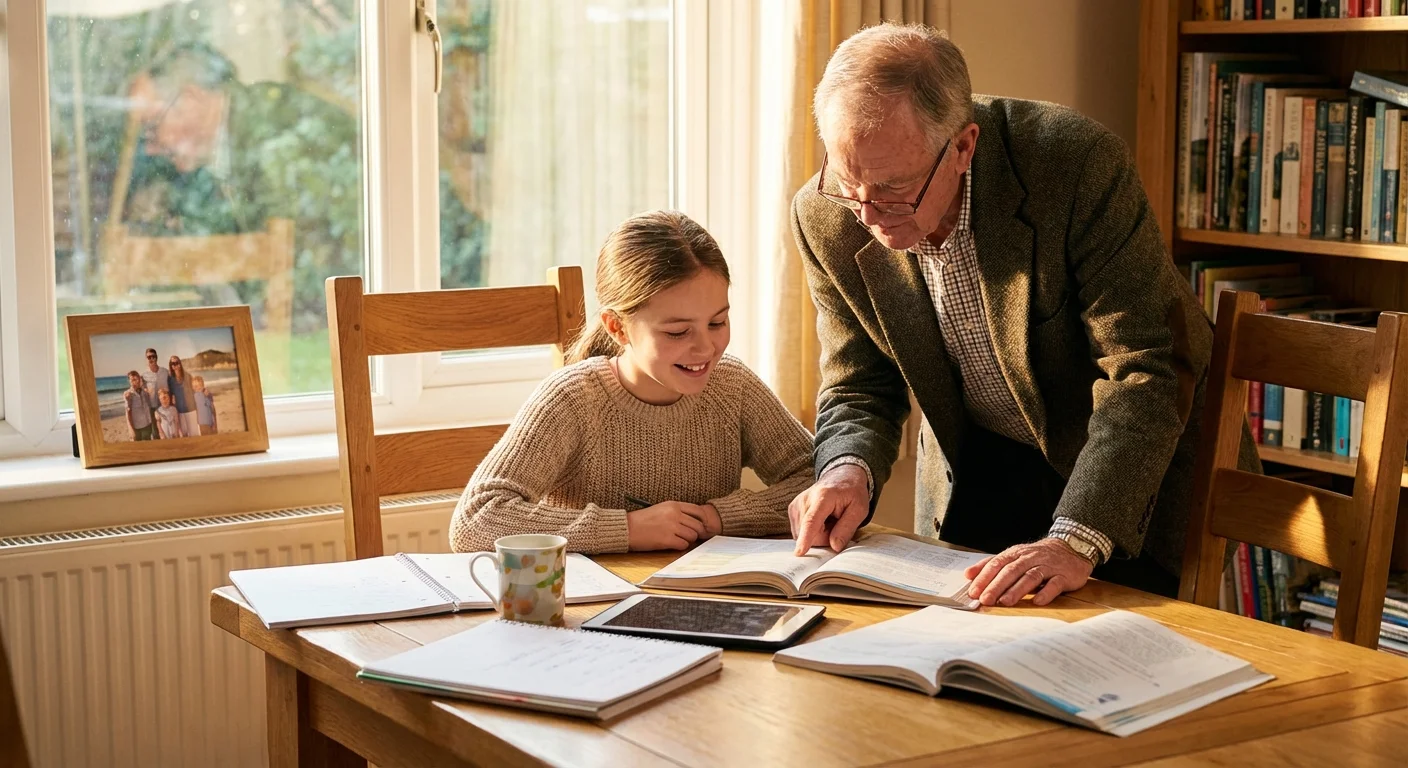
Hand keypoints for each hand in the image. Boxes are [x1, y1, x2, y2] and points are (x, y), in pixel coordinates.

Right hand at [627, 501, 716, 550]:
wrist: (627, 529)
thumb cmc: (643, 520)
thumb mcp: (661, 509)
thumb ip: (677, 512)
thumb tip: (694, 521)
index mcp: (673, 505)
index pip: (698, 511)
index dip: (702, 520)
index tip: (701, 526)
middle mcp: (674, 514)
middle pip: (698, 525)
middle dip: (696, 533)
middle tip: (689, 536)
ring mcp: (671, 527)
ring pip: (692, 536)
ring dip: (687, 540)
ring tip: (677, 540)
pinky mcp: (667, 540)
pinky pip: (683, 545)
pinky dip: (680, 546)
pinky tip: (671, 544)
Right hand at [788, 464, 868, 555]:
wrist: (841, 477)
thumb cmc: (852, 492)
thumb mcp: (859, 509)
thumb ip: (847, 528)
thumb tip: (834, 546)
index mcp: (823, 497)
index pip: (812, 520)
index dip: (806, 538)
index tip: (799, 552)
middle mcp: (805, 499)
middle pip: (810, 534)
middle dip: (825, 537)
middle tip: (837, 524)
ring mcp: (796, 505)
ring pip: (804, 535)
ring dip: (819, 534)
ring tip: (829, 520)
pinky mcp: (793, 510)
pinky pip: (801, 532)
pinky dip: (812, 531)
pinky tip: (821, 521)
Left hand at [963, 538, 1092, 606]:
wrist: (1072, 547)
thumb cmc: (1037, 556)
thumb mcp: (1013, 556)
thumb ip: (991, 565)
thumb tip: (968, 574)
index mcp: (1015, 554)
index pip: (997, 564)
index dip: (984, 577)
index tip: (973, 591)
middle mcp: (1030, 558)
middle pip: (1011, 571)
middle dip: (996, 586)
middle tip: (985, 600)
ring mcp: (1048, 566)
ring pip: (1030, 577)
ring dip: (1017, 590)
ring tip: (1005, 602)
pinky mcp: (1064, 575)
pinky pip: (1055, 584)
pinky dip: (1046, 592)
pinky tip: (1038, 601)